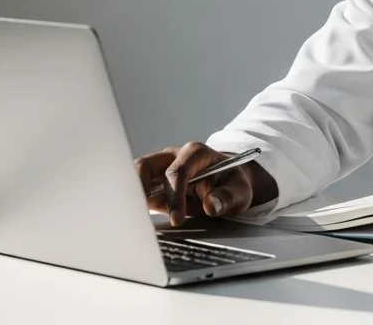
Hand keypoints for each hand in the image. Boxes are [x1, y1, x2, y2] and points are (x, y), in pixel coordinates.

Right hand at [134, 141, 275, 226]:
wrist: (227, 182)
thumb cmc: (232, 184)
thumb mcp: (240, 191)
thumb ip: (228, 197)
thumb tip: (211, 205)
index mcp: (196, 153)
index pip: (176, 172)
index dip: (174, 197)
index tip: (177, 219)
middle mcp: (173, 156)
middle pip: (146, 166)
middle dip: (141, 189)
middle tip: (141, 215)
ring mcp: (161, 167)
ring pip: (135, 174)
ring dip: (132, 194)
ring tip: (133, 217)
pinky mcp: (153, 182)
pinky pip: (136, 188)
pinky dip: (132, 200)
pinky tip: (133, 217)